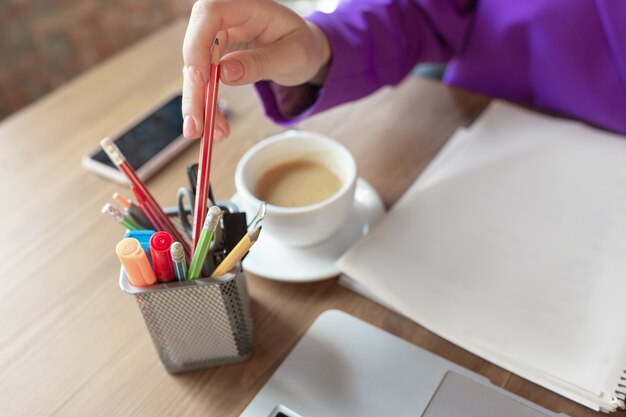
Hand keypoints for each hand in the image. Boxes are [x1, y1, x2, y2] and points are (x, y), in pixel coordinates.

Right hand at [182, 0, 330, 138]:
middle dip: (194, 88)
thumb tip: (225, 74)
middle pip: (195, 48)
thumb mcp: (292, 56)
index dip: (197, 45)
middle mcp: (225, 19)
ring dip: (198, 104)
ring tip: (208, 134)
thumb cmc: (303, 46)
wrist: (305, 51)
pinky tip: (214, 126)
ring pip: (195, 70)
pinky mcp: (215, 57)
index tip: (199, 79)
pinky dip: (207, 104)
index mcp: (246, 6)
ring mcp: (217, 38)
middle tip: (197, 124)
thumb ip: (261, 63)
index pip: (209, 15)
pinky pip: (204, 81)